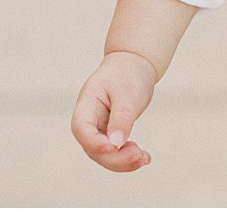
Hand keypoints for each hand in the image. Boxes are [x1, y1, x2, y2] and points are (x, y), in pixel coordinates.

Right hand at [71, 51, 156, 171]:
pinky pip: (113, 151)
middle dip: (115, 157)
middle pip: (92, 147)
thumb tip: (116, 144)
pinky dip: (127, 157)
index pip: (81, 128)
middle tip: (139, 155)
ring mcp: (97, 128)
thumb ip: (121, 118)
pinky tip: (143, 156)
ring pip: (103, 154)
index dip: (93, 142)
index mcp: (87, 103)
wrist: (133, 64)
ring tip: (144, 157)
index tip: (113, 146)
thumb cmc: (128, 74)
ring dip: (122, 161)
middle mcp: (88, 118)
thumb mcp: (127, 94)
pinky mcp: (108, 133)